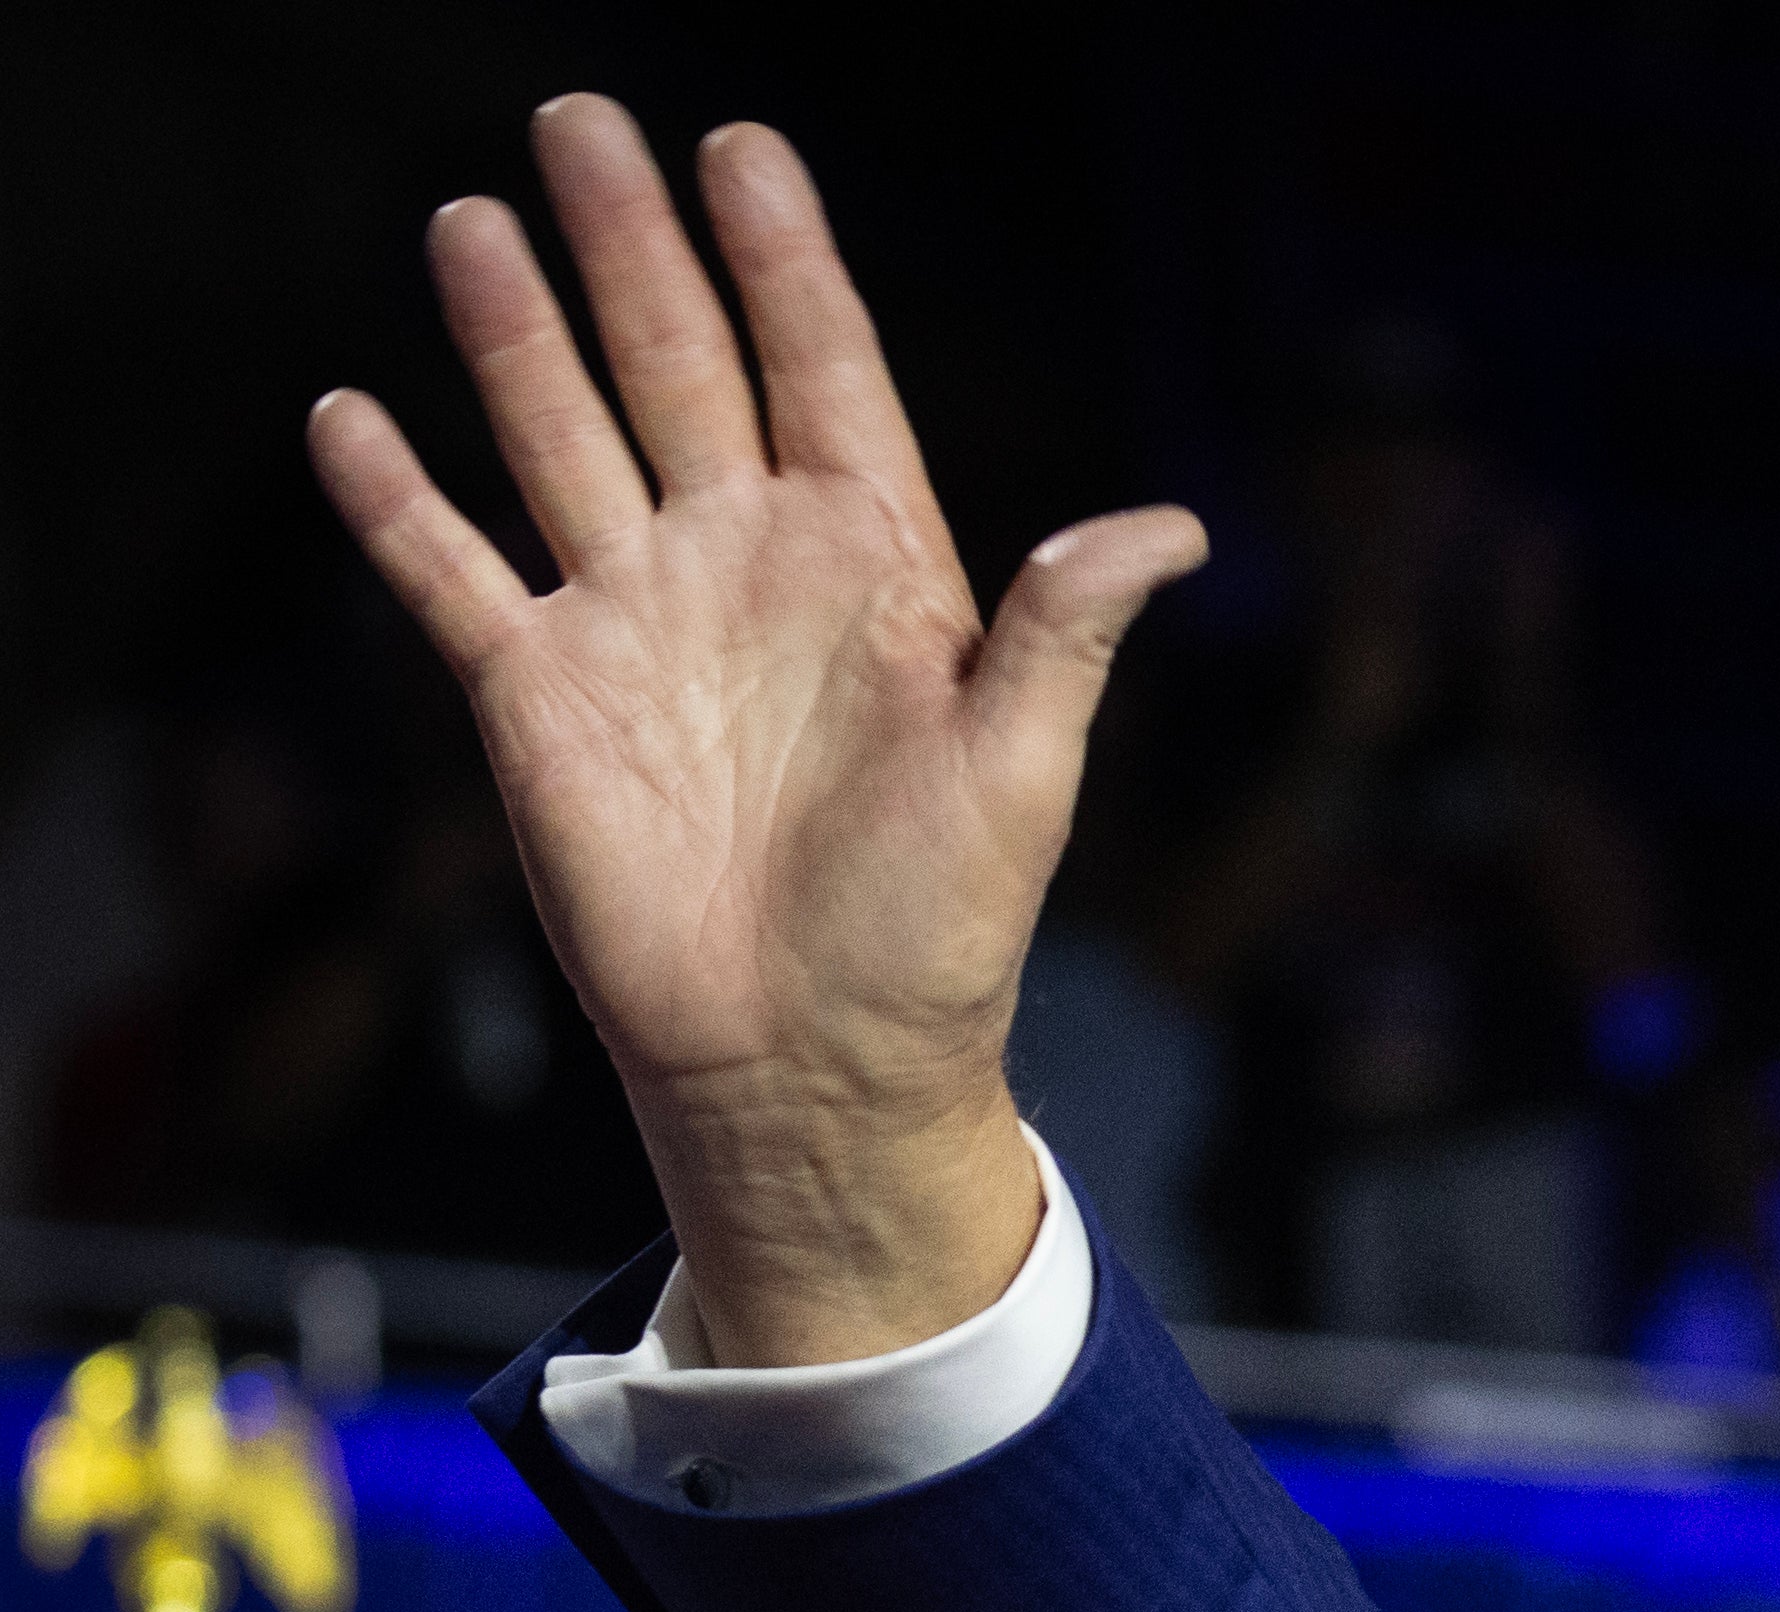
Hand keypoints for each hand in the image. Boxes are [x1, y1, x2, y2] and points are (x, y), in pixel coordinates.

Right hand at [305, 100, 1206, 1364]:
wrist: (817, 1067)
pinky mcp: (539, 698)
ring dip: (514, 333)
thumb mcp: (1021, 777)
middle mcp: (746, 568)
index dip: (783, 263)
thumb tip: (1168, 527)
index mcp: (873, 567)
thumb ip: (1063, 635)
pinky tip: (352, 419)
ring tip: (470, 218)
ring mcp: (637, 622)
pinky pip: (453, 576)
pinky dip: (398, 504)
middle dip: (632, 247)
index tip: (744, 150)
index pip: (823, 373)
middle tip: (580, 116)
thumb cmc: (940, 938)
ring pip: (560, 437)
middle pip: (678, 368)